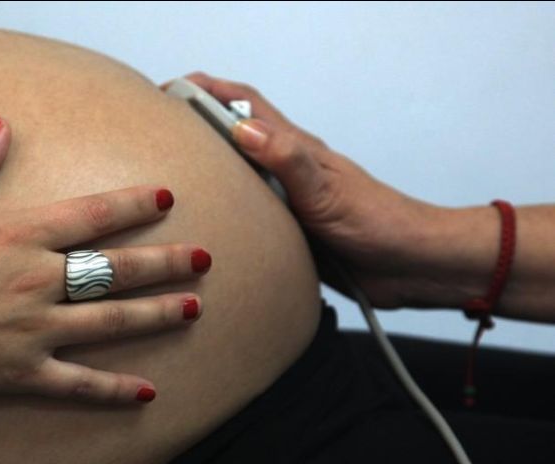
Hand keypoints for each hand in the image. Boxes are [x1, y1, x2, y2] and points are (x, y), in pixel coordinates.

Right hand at [0, 116, 209, 403]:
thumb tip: (2, 123)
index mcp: (19, 236)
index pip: (92, 214)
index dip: (134, 204)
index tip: (168, 196)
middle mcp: (38, 281)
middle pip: (116, 268)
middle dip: (165, 262)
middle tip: (205, 257)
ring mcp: (36, 330)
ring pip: (112, 321)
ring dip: (157, 313)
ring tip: (195, 307)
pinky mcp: (25, 371)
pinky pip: (80, 383)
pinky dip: (114, 389)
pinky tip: (148, 391)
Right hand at [162, 73, 436, 307]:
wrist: (410, 266)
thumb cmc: (379, 222)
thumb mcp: (326, 191)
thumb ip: (287, 160)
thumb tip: (240, 129)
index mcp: (294, 150)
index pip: (244, 105)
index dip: (207, 90)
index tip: (170, 91)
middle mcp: (286, 171)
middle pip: (234, 137)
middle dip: (196, 127)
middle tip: (161, 134)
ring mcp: (287, 201)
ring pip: (238, 177)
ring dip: (208, 170)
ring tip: (173, 177)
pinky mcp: (289, 231)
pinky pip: (248, 214)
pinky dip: (225, 212)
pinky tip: (209, 228)